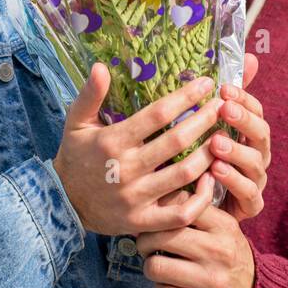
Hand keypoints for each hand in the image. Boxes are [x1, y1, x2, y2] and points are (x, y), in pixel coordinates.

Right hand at [52, 63, 223, 235]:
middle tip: (223, 106)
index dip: (186, 97)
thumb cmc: (76, 156)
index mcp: (112, 141)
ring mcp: (136, 198)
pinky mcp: (143, 222)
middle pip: (178, 141)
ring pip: (185, 174)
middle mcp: (126, 169)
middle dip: (206, 120)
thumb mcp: (76, 122)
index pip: (158, 114)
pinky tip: (212, 178)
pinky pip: (181, 214)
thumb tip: (101, 66)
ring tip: (223, 137)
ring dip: (209, 154)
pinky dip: (202, 198)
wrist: (63, 204)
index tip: (206, 84)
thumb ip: (90, 95)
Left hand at [137, 204, 255, 287]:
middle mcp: (219, 251)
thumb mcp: (223, 229)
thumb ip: (196, 211)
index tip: (156, 219)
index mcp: (224, 226)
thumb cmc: (227, 258)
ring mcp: (213, 281)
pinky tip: (169, 287)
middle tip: (147, 245)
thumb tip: (159, 195)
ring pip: (156, 267)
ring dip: (151, 268)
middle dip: (145, 241)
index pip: (179, 206)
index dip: (159, 211)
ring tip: (157, 266)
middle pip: (160, 236)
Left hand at [208, 52, 269, 221]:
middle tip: (224, 109)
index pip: (254, 111)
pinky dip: (235, 183)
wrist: (201, 213)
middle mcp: (256, 156)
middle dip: (244, 120)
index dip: (244, 99)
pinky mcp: (248, 207)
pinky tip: (216, 172)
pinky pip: (249, 196)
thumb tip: (249, 56)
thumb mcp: (204, 129)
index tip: (224, 88)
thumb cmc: (201, 164)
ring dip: (237, 152)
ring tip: (216, 143)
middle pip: (261, 134)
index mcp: (248, 136)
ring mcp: (255, 181)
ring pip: (256, 164)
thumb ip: (223, 98)